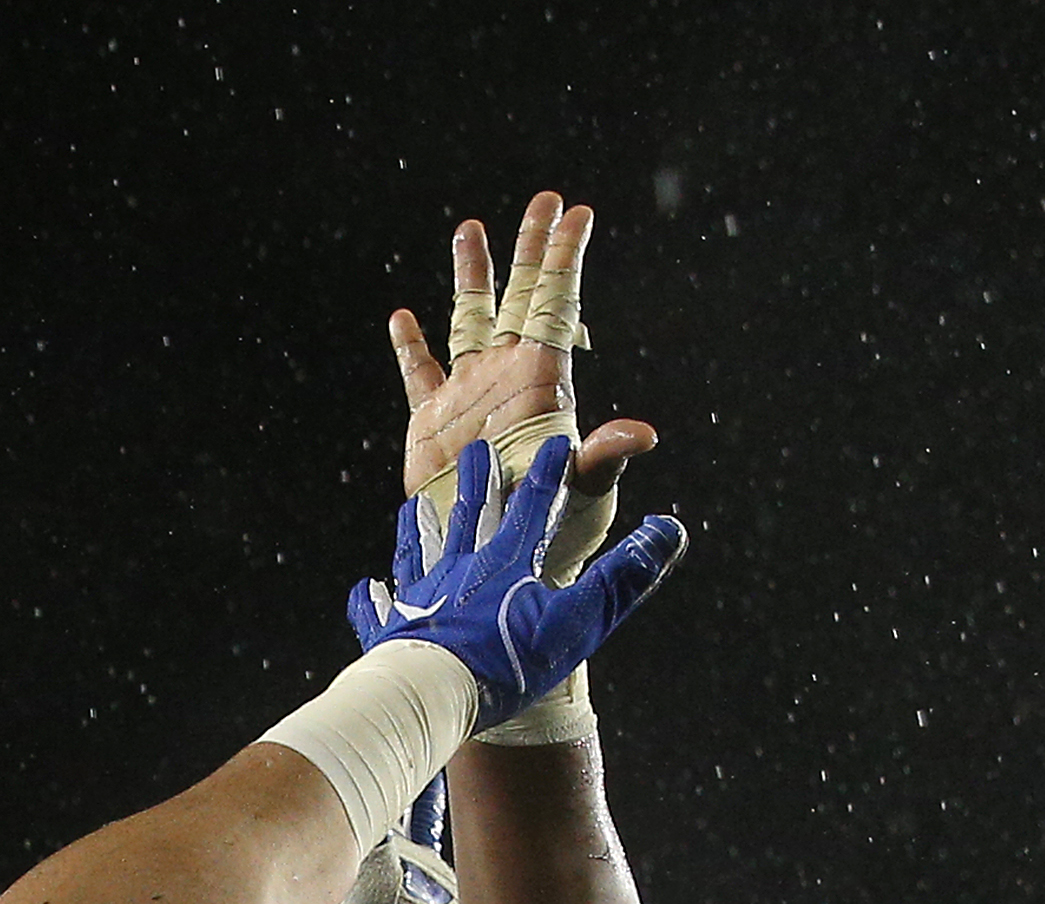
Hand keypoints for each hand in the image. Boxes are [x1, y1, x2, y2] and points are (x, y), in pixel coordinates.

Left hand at [351, 435, 682, 739]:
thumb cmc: (508, 662)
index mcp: (507, 562)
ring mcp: (419, 600)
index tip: (557, 442)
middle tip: (476, 450)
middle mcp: (459, 570)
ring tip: (413, 508)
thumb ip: (624, 576)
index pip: (534, 506)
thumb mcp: (578, 621)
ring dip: (418, 529)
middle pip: (470, 515)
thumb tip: (669, 528)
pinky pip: (377, 613)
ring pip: (418, 552)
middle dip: (478, 481)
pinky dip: (372, 601)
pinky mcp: (388, 635)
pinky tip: (367, 589)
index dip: (549, 475)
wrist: (432, 698)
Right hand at [389, 195, 597, 534]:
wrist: (498, 564)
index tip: (578, 212)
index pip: (556, 305)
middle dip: (531, 249)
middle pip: (519, 297)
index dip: (565, 259)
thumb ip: (604, 457)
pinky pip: (421, 376)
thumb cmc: (552, 531)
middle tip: (545, 198)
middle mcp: (508, 377)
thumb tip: (642, 434)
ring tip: (470, 228)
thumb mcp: (583, 490)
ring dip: (471, 276)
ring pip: (469, 321)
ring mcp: (470, 396)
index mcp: (543, 381)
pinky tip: (403, 318)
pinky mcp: (432, 425)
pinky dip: (410, 348)